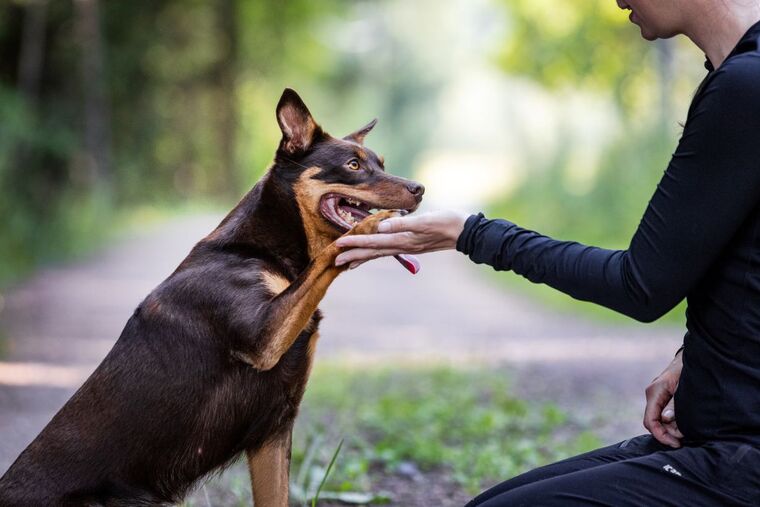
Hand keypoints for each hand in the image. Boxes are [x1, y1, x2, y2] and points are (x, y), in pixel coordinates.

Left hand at [334, 210, 468, 267]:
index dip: (356, 243)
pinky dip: (375, 253)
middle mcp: (402, 245)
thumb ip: (403, 223)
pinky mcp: (411, 244)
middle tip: (334, 260)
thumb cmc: (447, 223)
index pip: (374, 241)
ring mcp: (406, 246)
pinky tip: (372, 253)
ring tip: (346, 263)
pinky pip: (387, 251)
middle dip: (353, 255)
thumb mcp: (425, 221)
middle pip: (372, 252)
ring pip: (378, 253)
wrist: (465, 232)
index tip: (339, 245)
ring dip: (362, 257)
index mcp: (403, 239)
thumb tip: (381, 226)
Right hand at [643, 349, 683, 447]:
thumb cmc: (688, 370)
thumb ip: (674, 404)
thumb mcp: (683, 388)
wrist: (693, 357)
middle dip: (668, 433)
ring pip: (658, 419)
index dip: (661, 435)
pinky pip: (663, 414)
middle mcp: (652, 395)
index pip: (650, 420)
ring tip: (687, 431)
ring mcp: (656, 396)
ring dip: (671, 428)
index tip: (676, 443)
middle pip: (653, 422)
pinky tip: (683, 424)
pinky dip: (672, 422)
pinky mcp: (662, 397)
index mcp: (655, 392)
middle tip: (684, 438)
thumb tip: (666, 419)